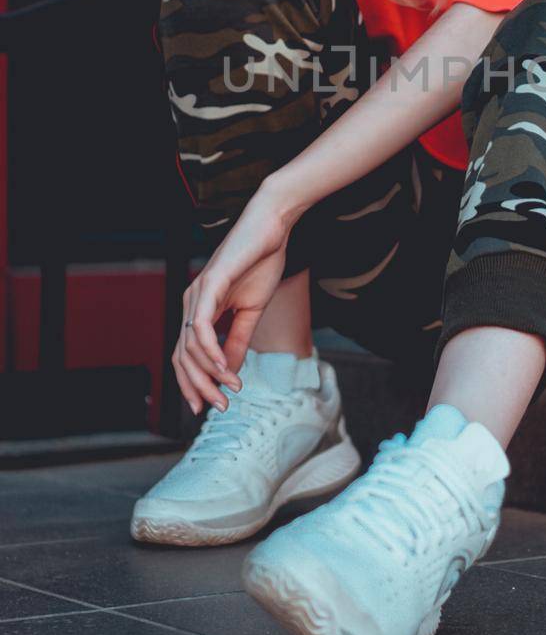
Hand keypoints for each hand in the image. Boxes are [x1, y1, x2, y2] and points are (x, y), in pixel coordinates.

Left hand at [173, 184, 300, 415]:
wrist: (272, 228)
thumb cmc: (261, 264)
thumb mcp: (251, 311)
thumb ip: (238, 341)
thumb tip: (229, 373)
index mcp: (199, 310)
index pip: (186, 355)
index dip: (194, 383)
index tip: (210, 406)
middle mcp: (191, 303)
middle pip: (183, 357)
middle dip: (199, 387)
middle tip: (220, 407)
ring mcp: (197, 294)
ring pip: (191, 346)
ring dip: (209, 374)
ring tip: (230, 390)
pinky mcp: (209, 285)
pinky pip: (202, 326)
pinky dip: (211, 351)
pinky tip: (223, 367)